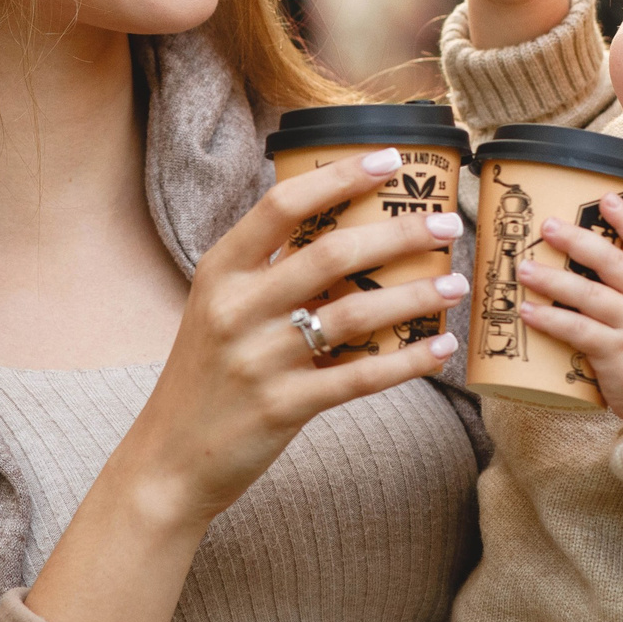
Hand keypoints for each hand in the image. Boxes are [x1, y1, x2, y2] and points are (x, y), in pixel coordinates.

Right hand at [117, 147, 466, 526]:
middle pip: (331, 253)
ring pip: (354, 314)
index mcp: (220, 272)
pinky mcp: (282, 407)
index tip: (390, 161)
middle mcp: (236, 308)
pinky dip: (407, 362)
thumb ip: (266, 273)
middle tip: (444, 225)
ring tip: (454, 284)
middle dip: (398, 234)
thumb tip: (343, 232)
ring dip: (414, 295)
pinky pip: (359, 377)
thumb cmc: (205, 377)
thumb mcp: (217, 310)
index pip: (282, 205)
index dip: (340, 176)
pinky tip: (439, 349)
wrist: (168, 460)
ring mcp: (258, 359)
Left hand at [512, 189, 622, 426]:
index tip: (606, 198)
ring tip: (524, 268)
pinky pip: (578, 331)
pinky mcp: (615, 354)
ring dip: (553, 280)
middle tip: (548, 226)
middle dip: (579, 241)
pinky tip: (528, 312)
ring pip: (590, 295)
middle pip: (614, 263)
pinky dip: (550, 320)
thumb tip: (587, 259)